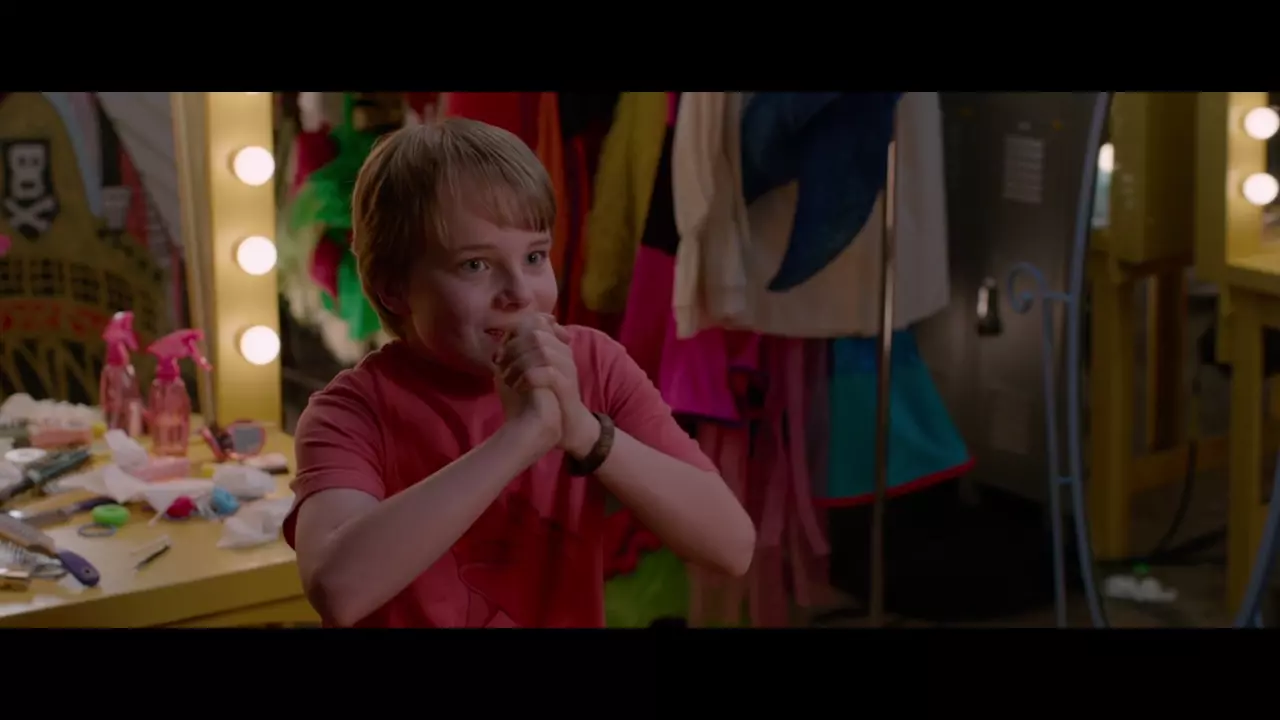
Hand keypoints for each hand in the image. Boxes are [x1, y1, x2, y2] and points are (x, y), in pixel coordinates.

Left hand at [495, 315, 599, 458]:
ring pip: (543, 350)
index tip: (501, 351)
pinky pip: (549, 372)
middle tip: (500, 364)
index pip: (538, 321)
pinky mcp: (567, 387)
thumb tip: (503, 339)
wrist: (565, 427)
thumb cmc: (543, 399)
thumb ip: (518, 354)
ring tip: (507, 378)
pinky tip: (518, 386)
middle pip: (537, 333)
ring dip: (519, 362)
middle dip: (513, 347)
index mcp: (555, 347)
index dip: (515, 331)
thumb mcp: (528, 372)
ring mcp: (567, 370)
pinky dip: (529, 376)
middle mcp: (564, 354)